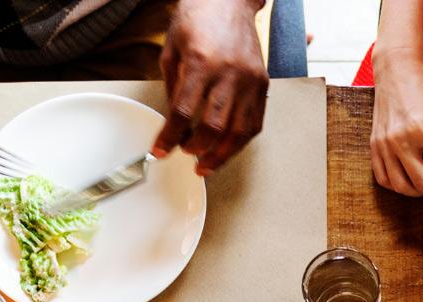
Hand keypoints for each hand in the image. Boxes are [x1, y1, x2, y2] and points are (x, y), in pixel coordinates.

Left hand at [154, 0, 267, 173]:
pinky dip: (241, 141)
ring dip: (221, 154)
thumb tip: (174, 120)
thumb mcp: (172, 48)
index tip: (160, 150)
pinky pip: (255, 122)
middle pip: (214, 127)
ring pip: (239, 131)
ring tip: (206, 164)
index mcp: (201, 63)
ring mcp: (250, 80)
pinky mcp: (262, 83)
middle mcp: (229, 73)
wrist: (228, 1)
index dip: (170, 137)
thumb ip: (173, 86)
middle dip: (197, 149)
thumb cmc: (198, 19)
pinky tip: (228, 149)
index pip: (184, 112)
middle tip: (185, 153)